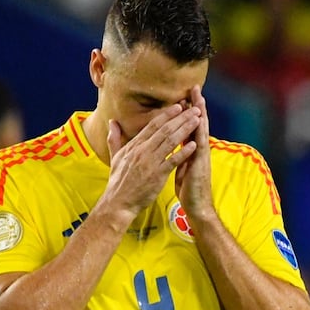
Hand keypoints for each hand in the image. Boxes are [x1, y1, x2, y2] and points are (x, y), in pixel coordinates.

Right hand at [103, 102, 200, 218]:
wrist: (118, 203)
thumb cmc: (118, 182)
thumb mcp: (114, 157)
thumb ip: (114, 138)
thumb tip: (112, 122)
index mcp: (134, 145)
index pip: (153, 125)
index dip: (167, 114)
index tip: (179, 106)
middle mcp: (143, 151)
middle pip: (165, 129)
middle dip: (181, 118)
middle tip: (194, 109)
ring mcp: (150, 162)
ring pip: (170, 141)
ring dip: (185, 129)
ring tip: (197, 120)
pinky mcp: (157, 175)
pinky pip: (173, 161)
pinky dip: (183, 152)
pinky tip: (193, 144)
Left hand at [175, 86, 214, 223]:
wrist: (197, 206)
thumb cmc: (189, 187)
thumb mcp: (181, 166)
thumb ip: (178, 153)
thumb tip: (171, 144)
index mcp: (190, 148)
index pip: (187, 125)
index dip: (185, 111)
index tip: (182, 95)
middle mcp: (198, 149)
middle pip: (196, 123)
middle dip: (195, 105)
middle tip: (193, 87)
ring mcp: (201, 155)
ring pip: (201, 130)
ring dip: (200, 114)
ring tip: (199, 98)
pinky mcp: (201, 163)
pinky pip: (201, 145)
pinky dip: (200, 132)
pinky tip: (199, 122)